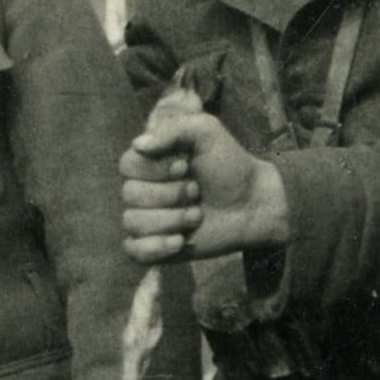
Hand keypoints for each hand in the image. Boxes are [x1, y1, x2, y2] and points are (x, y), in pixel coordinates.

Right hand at [121, 98, 291, 264]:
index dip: (155, 168)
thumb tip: (139, 144)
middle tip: (197, 191)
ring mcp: (147, 220)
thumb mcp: (205, 132)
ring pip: (133, 222)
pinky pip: (134, 250)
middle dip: (170, 194)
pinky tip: (180, 242)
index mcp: (148, 161)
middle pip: (130, 194)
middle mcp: (142, 190)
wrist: (253, 202)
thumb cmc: (229, 164)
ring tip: (197, 215)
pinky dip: (155, 247)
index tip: (185, 166)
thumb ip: (172, 129)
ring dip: (170, 219)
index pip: (127, 165)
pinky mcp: (155, 246)